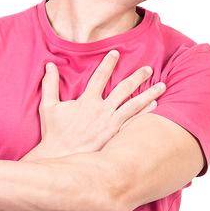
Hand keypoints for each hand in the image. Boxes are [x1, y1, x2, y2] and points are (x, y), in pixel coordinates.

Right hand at [34, 49, 165, 158]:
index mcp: (86, 101)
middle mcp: (101, 110)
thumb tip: (49, 65)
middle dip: (137, 76)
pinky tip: (154, 105)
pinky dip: (144, 112)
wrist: (60, 157)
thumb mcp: (48, 107)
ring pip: (134, 104)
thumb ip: (49, 84)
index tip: (116, 53)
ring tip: (161, 85)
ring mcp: (110, 123)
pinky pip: (133, 121)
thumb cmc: (53, 133)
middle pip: (124, 88)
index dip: (108, 63)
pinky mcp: (114, 135)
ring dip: (149, 93)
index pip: (100, 76)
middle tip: (148, 68)